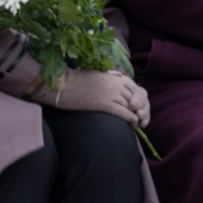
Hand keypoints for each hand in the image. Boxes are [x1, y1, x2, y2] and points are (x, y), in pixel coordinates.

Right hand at [30, 68, 149, 126]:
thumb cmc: (74, 81)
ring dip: (137, 116)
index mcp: (113, 76)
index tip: (139, 108)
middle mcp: (115, 83)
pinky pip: (125, 114)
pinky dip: (132, 121)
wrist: (61, 84)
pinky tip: (133, 126)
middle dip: (141, 109)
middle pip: (137, 98)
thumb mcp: (96, 76)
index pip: (135, 88)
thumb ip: (110, 81)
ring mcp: (111, 93)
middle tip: (141, 119)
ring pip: (133, 107)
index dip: (140, 100)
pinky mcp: (105, 104)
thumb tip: (120, 88)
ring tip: (137, 124)